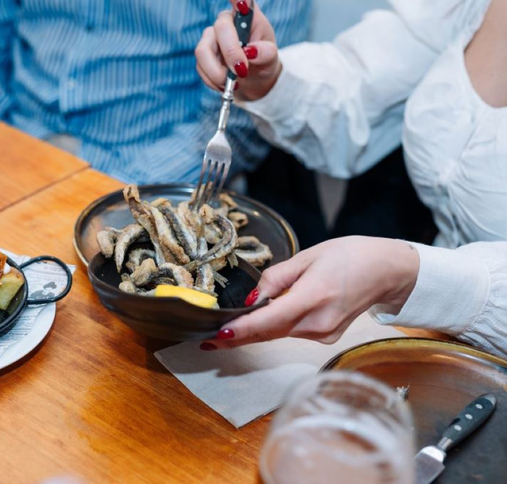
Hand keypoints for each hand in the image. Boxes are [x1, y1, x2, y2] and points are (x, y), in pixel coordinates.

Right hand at [195, 0, 281, 100]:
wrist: (253, 80)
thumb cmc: (263, 61)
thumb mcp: (271, 57)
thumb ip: (266, 53)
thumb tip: (250, 52)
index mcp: (246, 13)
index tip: (241, 3)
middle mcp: (226, 21)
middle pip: (220, 27)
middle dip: (231, 53)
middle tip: (242, 72)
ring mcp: (211, 37)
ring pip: (203, 50)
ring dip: (217, 72)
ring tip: (233, 83)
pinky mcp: (203, 55)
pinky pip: (200, 67)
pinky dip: (213, 80)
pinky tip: (225, 84)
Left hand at [201, 237, 420, 349]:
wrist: (387, 271)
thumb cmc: (348, 256)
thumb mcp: (307, 256)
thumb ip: (276, 278)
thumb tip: (254, 298)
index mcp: (313, 296)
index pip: (269, 320)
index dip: (241, 330)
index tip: (218, 336)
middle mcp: (318, 321)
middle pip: (269, 332)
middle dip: (239, 336)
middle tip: (208, 340)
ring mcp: (323, 333)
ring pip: (279, 333)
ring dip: (256, 330)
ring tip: (231, 326)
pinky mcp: (326, 337)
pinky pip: (292, 332)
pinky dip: (276, 327)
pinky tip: (267, 317)